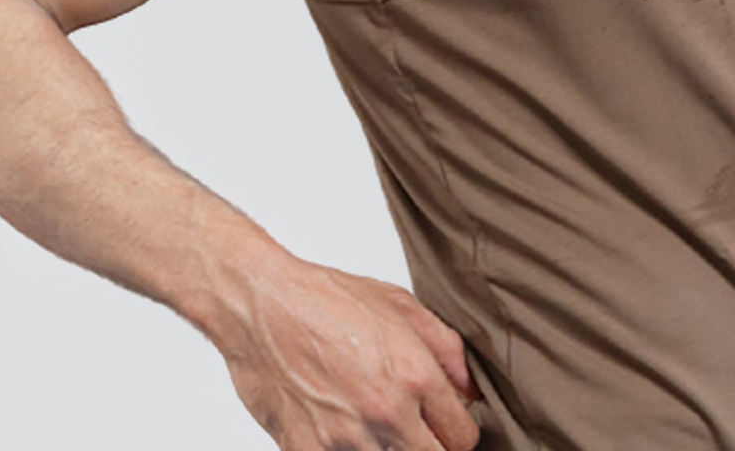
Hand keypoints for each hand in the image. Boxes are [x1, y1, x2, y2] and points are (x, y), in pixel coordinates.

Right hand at [219, 258, 483, 450]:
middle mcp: (384, 412)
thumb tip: (471, 390)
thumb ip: (446, 349)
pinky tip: (339, 424)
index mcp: (414, 375)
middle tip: (416, 426)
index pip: (463, 438)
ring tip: (370, 416)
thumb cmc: (326, 298)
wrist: (263, 305)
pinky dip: (345, 449)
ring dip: (388, 448)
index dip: (458, 430)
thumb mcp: (400, 306)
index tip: (447, 423)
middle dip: (431, 445)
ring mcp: (344, 438)